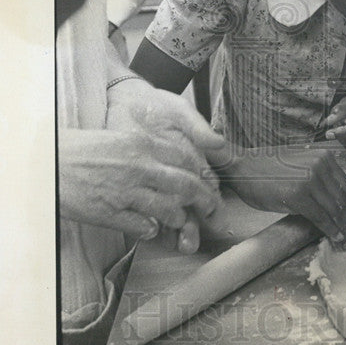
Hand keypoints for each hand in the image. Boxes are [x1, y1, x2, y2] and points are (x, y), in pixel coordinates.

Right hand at [58, 127, 217, 238]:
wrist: (45, 163)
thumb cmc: (80, 150)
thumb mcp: (119, 138)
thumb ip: (147, 149)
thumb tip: (175, 163)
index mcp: (141, 144)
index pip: (187, 159)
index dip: (203, 174)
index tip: (209, 182)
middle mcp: (138, 166)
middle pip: (186, 185)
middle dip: (205, 200)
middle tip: (212, 209)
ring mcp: (125, 191)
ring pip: (169, 209)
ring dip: (179, 218)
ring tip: (180, 221)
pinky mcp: (110, 213)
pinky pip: (143, 227)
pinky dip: (152, 230)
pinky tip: (151, 228)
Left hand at [105, 78, 223, 248]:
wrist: (126, 99)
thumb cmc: (157, 105)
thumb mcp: (180, 112)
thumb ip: (198, 128)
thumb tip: (219, 144)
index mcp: (194, 161)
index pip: (207, 189)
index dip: (212, 206)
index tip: (215, 219)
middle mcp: (178, 176)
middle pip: (190, 208)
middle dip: (193, 227)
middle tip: (191, 242)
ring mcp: (157, 182)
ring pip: (169, 213)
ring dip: (176, 231)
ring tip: (179, 245)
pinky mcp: (137, 184)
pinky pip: (145, 208)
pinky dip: (149, 223)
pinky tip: (152, 234)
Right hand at [222, 147, 345, 248]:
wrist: (242, 166)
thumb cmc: (267, 169)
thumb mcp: (300, 165)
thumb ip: (318, 177)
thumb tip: (332, 203)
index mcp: (324, 157)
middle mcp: (321, 166)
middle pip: (344, 199)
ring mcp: (311, 180)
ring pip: (334, 210)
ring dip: (342, 229)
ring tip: (345, 242)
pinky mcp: (299, 195)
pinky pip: (321, 217)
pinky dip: (330, 230)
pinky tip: (334, 239)